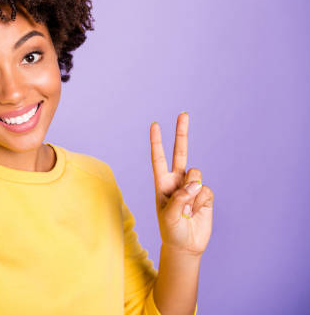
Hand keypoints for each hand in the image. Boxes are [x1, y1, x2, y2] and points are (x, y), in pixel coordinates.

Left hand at [150, 113, 213, 255]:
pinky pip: (206, 190)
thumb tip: (194, 183)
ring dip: (192, 191)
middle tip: (183, 113)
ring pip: (196, 174)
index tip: (154, 124)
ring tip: (187, 208)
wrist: (186, 246)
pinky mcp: (205, 195)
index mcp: (162, 183)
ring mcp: (191, 186)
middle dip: (181, 132)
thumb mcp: (169, 216)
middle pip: (180, 152)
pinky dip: (202, 202)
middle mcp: (177, 180)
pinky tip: (196, 213)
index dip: (157, 142)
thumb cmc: (171, 231)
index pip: (159, 158)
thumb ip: (179, 198)